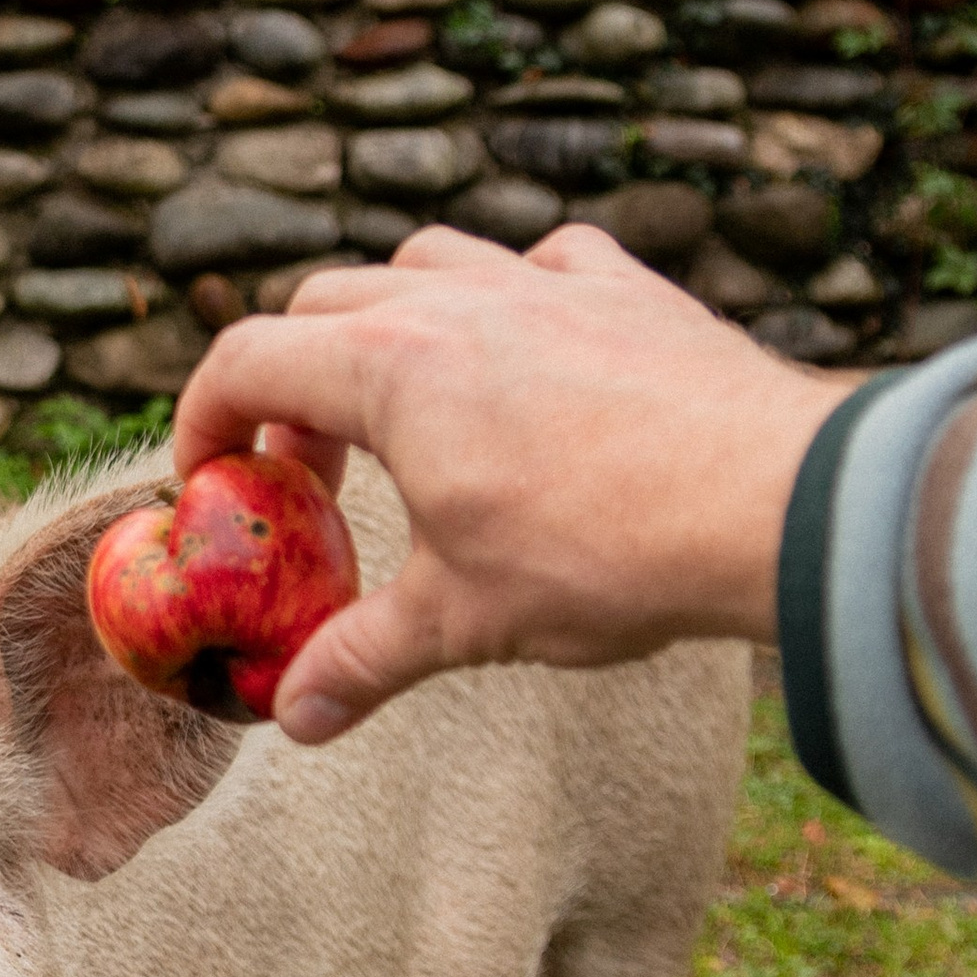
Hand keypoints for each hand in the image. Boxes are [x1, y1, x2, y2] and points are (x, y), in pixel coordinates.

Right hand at [168, 224, 855, 744]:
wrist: (772, 502)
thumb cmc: (606, 554)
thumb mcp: (464, 620)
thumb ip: (364, 660)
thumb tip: (295, 718)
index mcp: (389, 368)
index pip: (246, 361)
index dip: (205, 421)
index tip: (212, 481)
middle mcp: (456, 300)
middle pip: (322, 303)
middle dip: (292, 383)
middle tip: (313, 474)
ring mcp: (545, 280)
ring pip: (424, 258)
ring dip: (387, 318)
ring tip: (406, 400)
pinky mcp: (627, 287)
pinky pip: (543, 258)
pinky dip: (512, 292)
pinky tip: (529, 345)